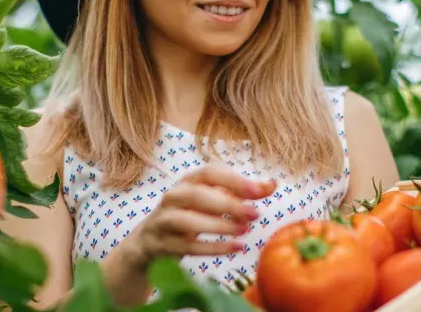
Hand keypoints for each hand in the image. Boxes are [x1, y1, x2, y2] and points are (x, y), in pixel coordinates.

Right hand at [123, 163, 276, 266]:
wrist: (148, 242)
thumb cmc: (188, 215)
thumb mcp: (212, 200)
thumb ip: (240, 193)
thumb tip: (272, 185)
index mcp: (187, 181)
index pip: (208, 172)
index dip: (233, 180)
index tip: (259, 190)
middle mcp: (173, 197)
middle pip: (197, 195)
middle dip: (228, 204)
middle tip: (256, 214)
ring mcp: (164, 221)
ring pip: (187, 220)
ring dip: (218, 226)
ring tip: (244, 231)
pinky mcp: (162, 244)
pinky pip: (186, 247)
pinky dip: (213, 248)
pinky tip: (235, 248)